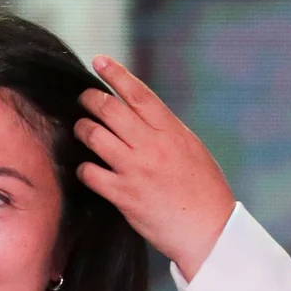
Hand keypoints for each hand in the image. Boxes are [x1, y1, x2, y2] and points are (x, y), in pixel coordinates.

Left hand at [74, 55, 236, 280]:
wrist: (208, 229)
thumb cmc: (203, 190)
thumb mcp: (191, 148)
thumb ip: (164, 130)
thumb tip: (141, 115)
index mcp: (171, 130)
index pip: (138, 94)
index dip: (116, 74)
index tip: (100, 61)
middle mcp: (152, 145)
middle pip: (109, 110)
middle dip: (89, 100)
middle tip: (83, 100)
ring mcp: (135, 169)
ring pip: (94, 136)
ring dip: (82, 130)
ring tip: (81, 131)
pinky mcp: (124, 195)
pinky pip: (90, 173)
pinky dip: (83, 168)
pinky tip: (85, 169)